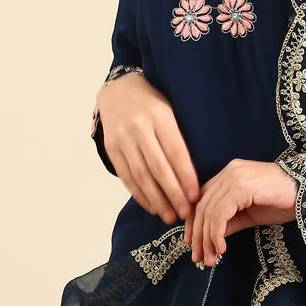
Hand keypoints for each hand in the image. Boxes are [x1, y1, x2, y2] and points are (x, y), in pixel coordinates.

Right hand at [97, 73, 199, 224]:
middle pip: (158, 168)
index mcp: (160, 116)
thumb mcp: (170, 110)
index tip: (195, 196)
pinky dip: (139, 194)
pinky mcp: (111, 148)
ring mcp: (123, 138)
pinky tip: (151, 206)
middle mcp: (139, 127)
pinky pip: (126, 176)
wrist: (119, 89)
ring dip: (157, 200)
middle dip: (173, 194)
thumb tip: (193, 174)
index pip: (176, 152)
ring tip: (169, 215)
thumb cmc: (152, 102)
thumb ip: (178, 137)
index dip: (186, 177)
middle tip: (185, 213)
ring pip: (141, 176)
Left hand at [185, 159, 298, 267]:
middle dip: (198, 236)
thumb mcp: (250, 214)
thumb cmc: (283, 201)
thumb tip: (209, 238)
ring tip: (210, 259)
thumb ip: (229, 221)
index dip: (193, 223)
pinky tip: (221, 248)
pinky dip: (217, 234)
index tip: (191, 244)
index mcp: (229, 174)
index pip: (201, 198)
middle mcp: (229, 171)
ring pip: (209, 212)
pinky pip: (220, 214)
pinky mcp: (241, 186)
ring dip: (207, 239)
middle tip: (199, 258)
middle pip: (202, 206)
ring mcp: (234, 176)